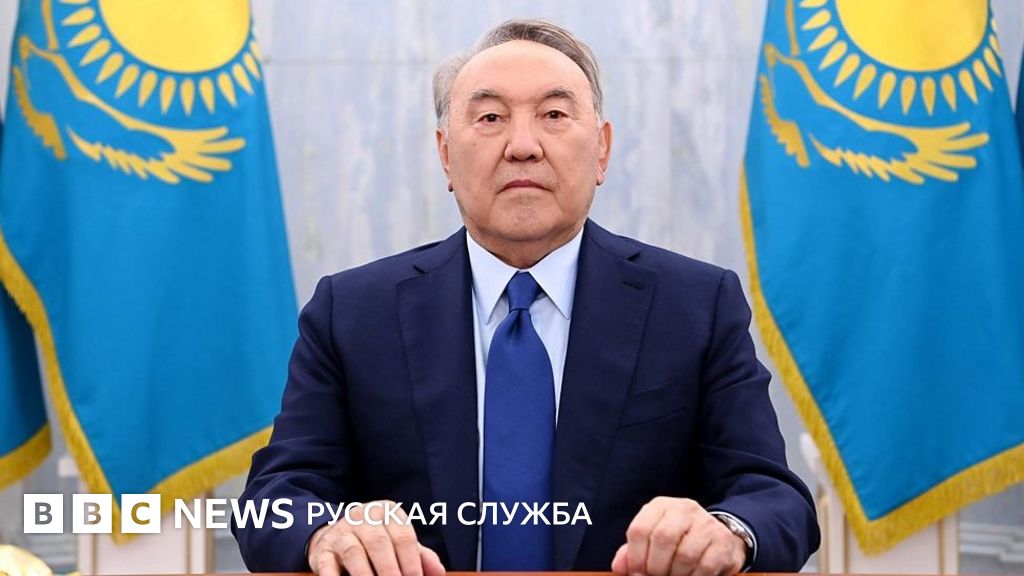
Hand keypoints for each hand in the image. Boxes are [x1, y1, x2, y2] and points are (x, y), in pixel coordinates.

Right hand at [306, 500, 445, 575]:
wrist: (334, 536)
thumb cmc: (374, 542)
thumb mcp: (399, 543)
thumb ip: (420, 556)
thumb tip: (439, 573)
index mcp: (386, 512)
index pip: (403, 535)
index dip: (412, 561)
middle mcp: (362, 517)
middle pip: (379, 543)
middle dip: (391, 570)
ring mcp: (340, 532)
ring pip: (353, 552)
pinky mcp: (322, 550)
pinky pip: (327, 565)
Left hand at [611, 497, 746, 575]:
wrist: (717, 538)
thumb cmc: (678, 542)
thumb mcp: (652, 541)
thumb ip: (632, 553)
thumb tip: (618, 567)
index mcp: (661, 506)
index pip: (640, 529)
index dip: (635, 557)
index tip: (636, 573)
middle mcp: (684, 509)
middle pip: (662, 539)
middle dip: (655, 566)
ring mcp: (706, 524)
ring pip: (684, 555)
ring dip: (675, 575)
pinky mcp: (722, 541)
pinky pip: (705, 567)